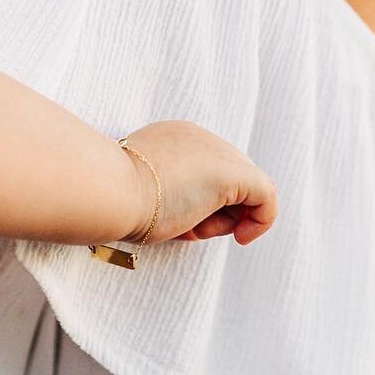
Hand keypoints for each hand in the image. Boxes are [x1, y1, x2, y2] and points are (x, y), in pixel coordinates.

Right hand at [121, 121, 277, 247]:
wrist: (107, 190)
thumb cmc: (112, 199)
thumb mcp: (137, 190)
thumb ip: (160, 192)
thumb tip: (178, 217)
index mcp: (173, 138)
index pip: (202, 175)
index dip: (196, 205)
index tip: (174, 222)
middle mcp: (199, 138)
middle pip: (225, 184)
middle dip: (212, 215)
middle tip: (185, 228)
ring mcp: (217, 152)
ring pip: (242, 194)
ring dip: (221, 222)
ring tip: (189, 226)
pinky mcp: (233, 174)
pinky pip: (266, 198)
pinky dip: (261, 221)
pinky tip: (243, 237)